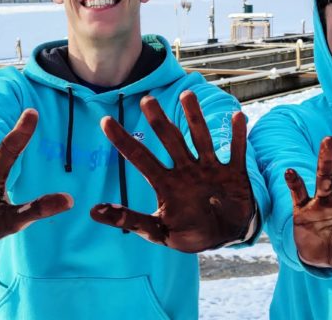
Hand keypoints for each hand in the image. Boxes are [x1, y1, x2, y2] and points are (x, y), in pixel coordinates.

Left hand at [91, 91, 255, 252]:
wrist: (226, 237)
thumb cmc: (190, 233)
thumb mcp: (158, 231)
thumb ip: (129, 221)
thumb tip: (93, 210)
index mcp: (166, 183)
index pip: (139, 158)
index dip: (123, 141)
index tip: (105, 122)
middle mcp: (186, 170)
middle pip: (170, 141)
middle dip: (159, 121)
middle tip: (146, 100)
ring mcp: (210, 169)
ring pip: (201, 139)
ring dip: (195, 118)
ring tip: (187, 95)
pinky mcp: (233, 174)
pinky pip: (236, 152)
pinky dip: (237, 136)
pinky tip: (237, 116)